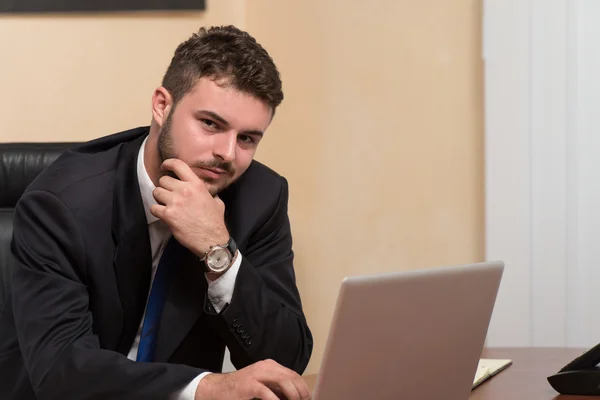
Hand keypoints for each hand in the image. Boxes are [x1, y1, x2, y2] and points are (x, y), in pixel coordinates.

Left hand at [150, 158, 229, 256]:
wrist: (211, 239)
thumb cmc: (215, 222)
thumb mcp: (216, 202)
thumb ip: (209, 193)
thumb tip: (208, 191)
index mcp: (196, 185)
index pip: (178, 165)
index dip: (167, 164)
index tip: (164, 167)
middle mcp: (185, 190)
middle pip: (163, 180)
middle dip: (164, 187)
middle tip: (169, 195)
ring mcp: (175, 202)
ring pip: (156, 192)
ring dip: (159, 198)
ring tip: (166, 204)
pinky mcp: (168, 215)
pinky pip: (153, 208)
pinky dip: (156, 211)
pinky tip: (164, 215)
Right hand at [195, 359, 310, 399]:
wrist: (217, 389)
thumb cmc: (240, 390)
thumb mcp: (262, 387)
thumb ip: (277, 390)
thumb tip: (294, 398)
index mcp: (271, 366)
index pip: (294, 375)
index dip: (304, 389)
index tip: (307, 399)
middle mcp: (266, 367)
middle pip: (292, 377)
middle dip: (301, 393)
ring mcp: (257, 374)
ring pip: (284, 381)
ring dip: (293, 396)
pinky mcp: (248, 385)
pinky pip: (267, 392)